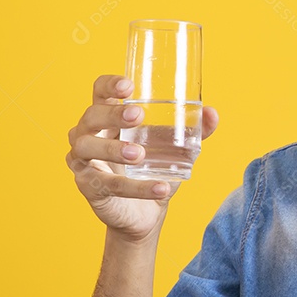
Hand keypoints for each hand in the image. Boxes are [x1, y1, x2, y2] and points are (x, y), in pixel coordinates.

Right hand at [66, 75, 218, 240]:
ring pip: (86, 147)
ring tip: (140, 154)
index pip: (99, 91)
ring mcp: (84, 161)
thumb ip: (195, 131)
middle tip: (138, 116)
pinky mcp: (89, 187)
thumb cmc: (153, 169)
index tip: (129, 86)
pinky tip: (160, 188)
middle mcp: (89, 135)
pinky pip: (108, 184)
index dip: (109, 85)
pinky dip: (136, 187)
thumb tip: (212, 113)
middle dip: (112, 114)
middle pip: (91, 116)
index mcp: (108, 118)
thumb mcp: (176, 148)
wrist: (147, 212)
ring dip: (113, 149)